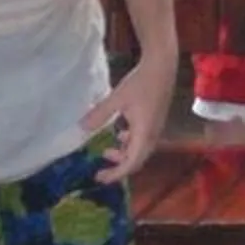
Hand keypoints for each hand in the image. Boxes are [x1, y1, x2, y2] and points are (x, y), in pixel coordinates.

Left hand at [82, 55, 174, 185]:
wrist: (162, 66)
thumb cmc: (140, 82)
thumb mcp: (117, 98)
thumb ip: (100, 114)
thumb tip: (82, 128)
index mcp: (144, 133)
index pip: (131, 163)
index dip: (116, 174)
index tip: (100, 178)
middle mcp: (152, 135)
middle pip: (137, 161)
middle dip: (119, 168)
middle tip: (100, 172)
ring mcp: (156, 128)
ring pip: (140, 151)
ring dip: (124, 155)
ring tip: (106, 153)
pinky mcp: (156, 121)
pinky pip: (142, 141)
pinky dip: (129, 143)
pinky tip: (120, 134)